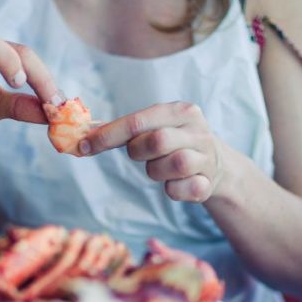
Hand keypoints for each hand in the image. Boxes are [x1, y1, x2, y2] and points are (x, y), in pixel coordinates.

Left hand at [81, 102, 226, 202]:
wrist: (217, 164)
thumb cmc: (175, 142)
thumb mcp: (156, 127)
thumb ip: (124, 129)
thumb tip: (83, 135)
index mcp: (180, 111)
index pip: (138, 121)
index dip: (107, 136)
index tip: (83, 146)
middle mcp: (197, 130)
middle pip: (157, 141)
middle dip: (138, 152)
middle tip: (139, 155)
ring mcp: (206, 157)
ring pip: (174, 164)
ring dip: (156, 171)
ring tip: (160, 168)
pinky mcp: (208, 183)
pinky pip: (181, 190)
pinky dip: (172, 190)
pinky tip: (175, 183)